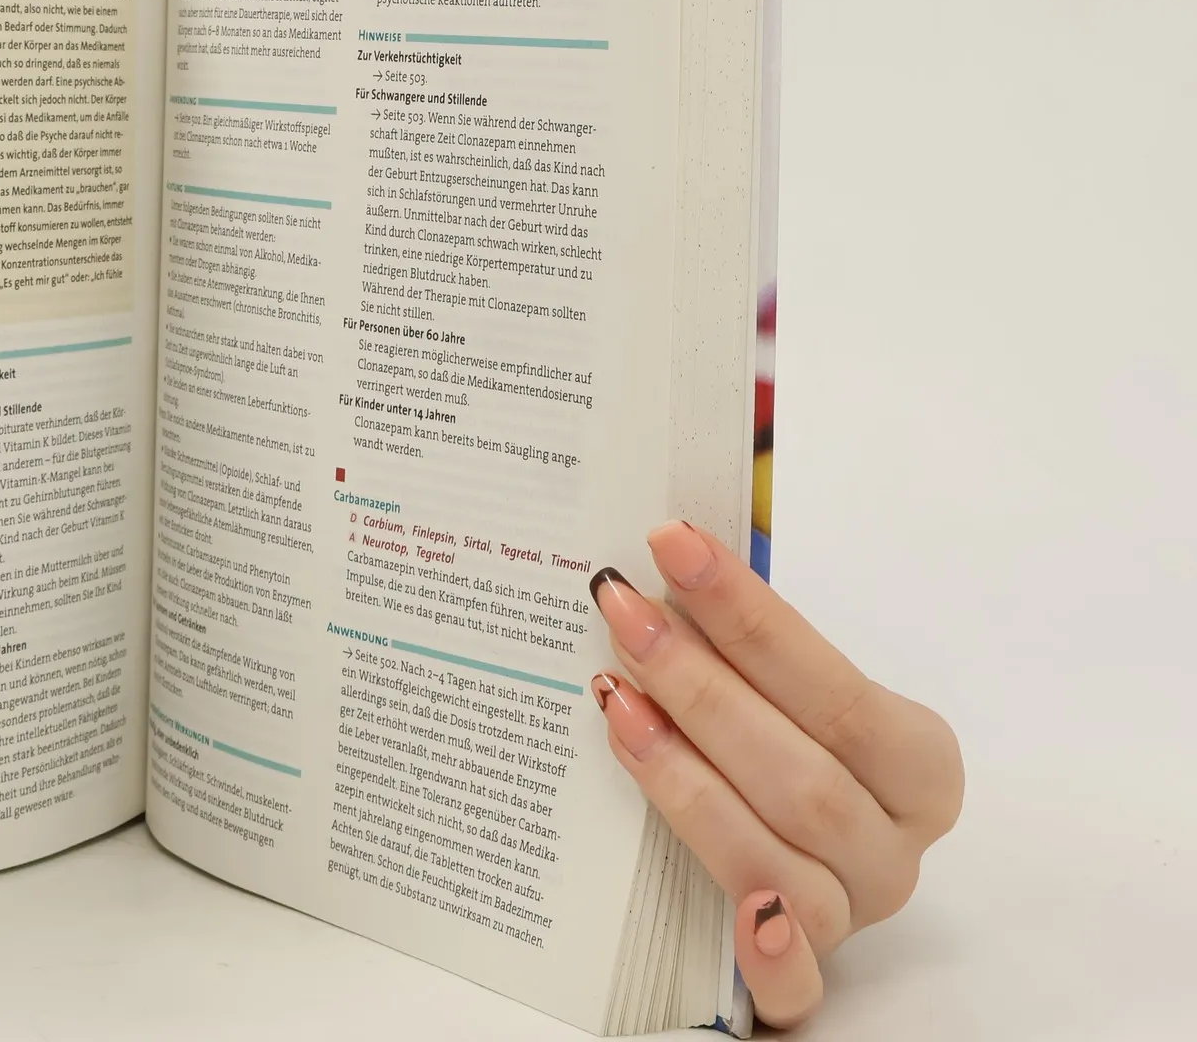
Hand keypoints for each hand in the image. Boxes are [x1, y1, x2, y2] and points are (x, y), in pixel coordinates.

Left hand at [589, 523, 961, 1028]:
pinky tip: (743, 917)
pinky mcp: (805, 984)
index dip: (749, 616)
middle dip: (702, 686)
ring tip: (615, 700)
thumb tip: (671, 550)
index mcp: (917, 765)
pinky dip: (772, 954)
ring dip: (688, 777)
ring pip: (781, 861)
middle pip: (802, 775)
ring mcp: (851, 917)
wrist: (785, 845)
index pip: (838, 689)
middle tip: (622, 611)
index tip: (670, 545)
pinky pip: (799, 987)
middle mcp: (893, 848)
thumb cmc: (783, 734)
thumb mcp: (784, 684)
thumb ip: (745, 632)